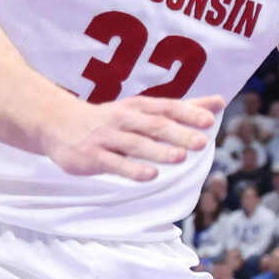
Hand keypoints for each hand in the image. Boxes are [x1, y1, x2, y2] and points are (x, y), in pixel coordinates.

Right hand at [41, 93, 220, 180]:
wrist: (59, 124)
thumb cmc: (111, 118)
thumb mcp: (144, 109)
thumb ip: (182, 108)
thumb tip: (219, 102)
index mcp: (139, 107)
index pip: (166, 108)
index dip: (188, 113)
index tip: (210, 119)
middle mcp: (124, 119)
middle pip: (154, 125)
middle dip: (177, 132)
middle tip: (201, 141)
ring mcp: (108, 138)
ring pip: (135, 144)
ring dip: (158, 151)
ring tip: (180, 157)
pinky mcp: (94, 157)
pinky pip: (115, 164)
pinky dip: (132, 169)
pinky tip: (150, 176)